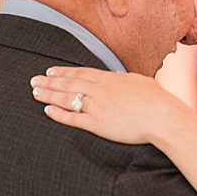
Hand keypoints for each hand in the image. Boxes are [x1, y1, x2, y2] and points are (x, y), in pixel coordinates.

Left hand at [30, 67, 193, 147]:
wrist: (163, 117)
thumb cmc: (157, 100)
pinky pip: (74, 118)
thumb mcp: (140, 82)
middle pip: (69, 84)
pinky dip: (59, 114)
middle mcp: (99, 90)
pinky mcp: (98, 124)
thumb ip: (125, 80)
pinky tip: (47, 111)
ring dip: (49, 95)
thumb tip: (119, 77)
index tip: (50, 71)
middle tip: (33, 80)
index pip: (80, 73)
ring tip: (35, 93)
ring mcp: (97, 106)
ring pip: (67, 99)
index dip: (63, 72)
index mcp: (109, 78)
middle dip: (49, 82)